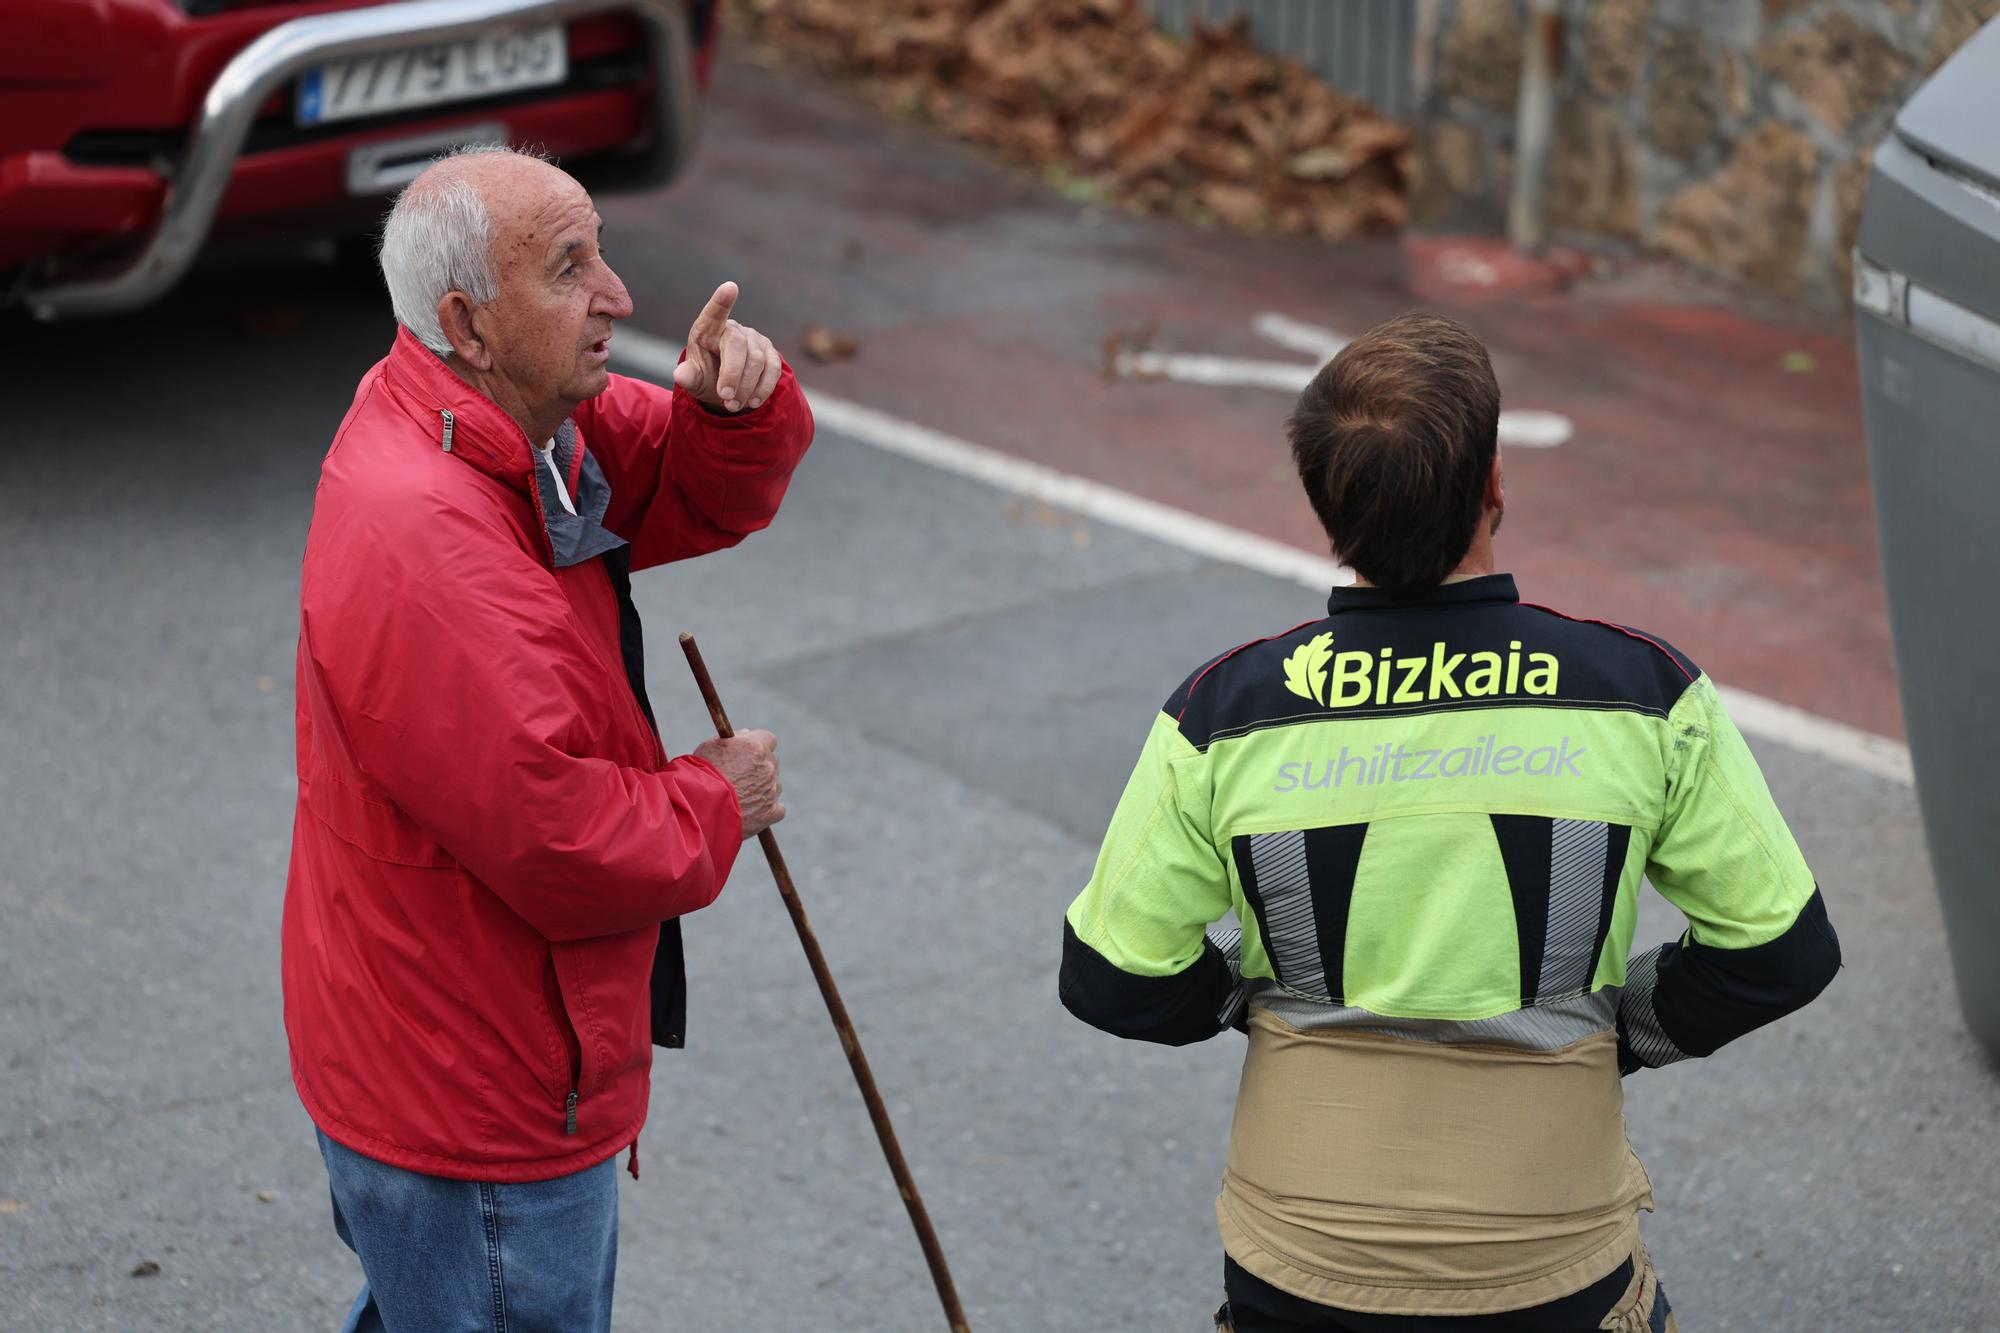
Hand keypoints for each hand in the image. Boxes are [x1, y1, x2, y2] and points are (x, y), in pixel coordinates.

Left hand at [673, 281, 783, 413]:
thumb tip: (680, 375)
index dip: (722, 300)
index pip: (715, 312)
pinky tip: (753, 401)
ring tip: (734, 406)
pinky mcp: (770, 353)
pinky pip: (773, 368)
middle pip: (738, 344)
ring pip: (757, 360)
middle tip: (726, 398)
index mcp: (708, 328)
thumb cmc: (706, 377)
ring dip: (747, 387)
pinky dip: (763, 388)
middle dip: (733, 374)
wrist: (727, 389)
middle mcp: (733, 329)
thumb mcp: (693, 379)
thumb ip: (688, 377)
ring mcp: (755, 339)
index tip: (730, 288)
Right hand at [694, 729, 783, 838]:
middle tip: (742, 776)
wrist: (699, 806)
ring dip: (763, 789)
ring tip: (740, 796)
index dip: (759, 745)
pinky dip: (767, 810)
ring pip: (774, 786)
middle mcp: (767, 767)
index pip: (768, 739)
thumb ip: (733, 739)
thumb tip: (746, 734)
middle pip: (771, 762)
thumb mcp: (711, 746)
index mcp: (756, 748)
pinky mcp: (770, 813)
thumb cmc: (701, 774)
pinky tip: (752, 811)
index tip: (751, 752)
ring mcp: (771, 791)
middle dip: (760, 767)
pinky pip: (777, 809)